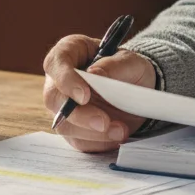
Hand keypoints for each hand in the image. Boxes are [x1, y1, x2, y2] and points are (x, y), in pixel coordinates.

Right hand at [43, 34, 153, 152]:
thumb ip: (114, 65)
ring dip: (92, 132)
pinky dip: (98, 142)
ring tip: (120, 130)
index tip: (84, 95)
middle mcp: (60, 80)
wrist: (139, 91)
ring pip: (64, 124)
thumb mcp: (131, 61)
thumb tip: (94, 73)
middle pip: (54, 98)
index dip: (66, 80)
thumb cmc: (129, 69)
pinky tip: (116, 136)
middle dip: (79, 114)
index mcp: (70, 52)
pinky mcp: (73, 128)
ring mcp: (64, 106)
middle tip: (103, 122)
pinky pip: (78, 140)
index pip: (56, 63)